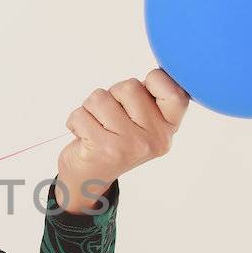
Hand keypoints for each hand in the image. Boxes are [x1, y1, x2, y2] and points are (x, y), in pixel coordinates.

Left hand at [56, 69, 189, 211]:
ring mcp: (130, 145)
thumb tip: (157, 72)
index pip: (175, 92)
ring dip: (90, 108)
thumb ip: (151, 99)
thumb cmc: (114, 142)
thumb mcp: (142, 124)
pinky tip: (84, 136)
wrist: (89, 179)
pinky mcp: (104, 149)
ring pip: (101, 97)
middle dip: (112, 95)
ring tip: (96, 126)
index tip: (139, 96)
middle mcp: (154, 138)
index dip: (155, 81)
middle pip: (129, 87)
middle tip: (110, 118)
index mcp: (168, 129)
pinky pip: (80, 113)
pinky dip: (75, 121)